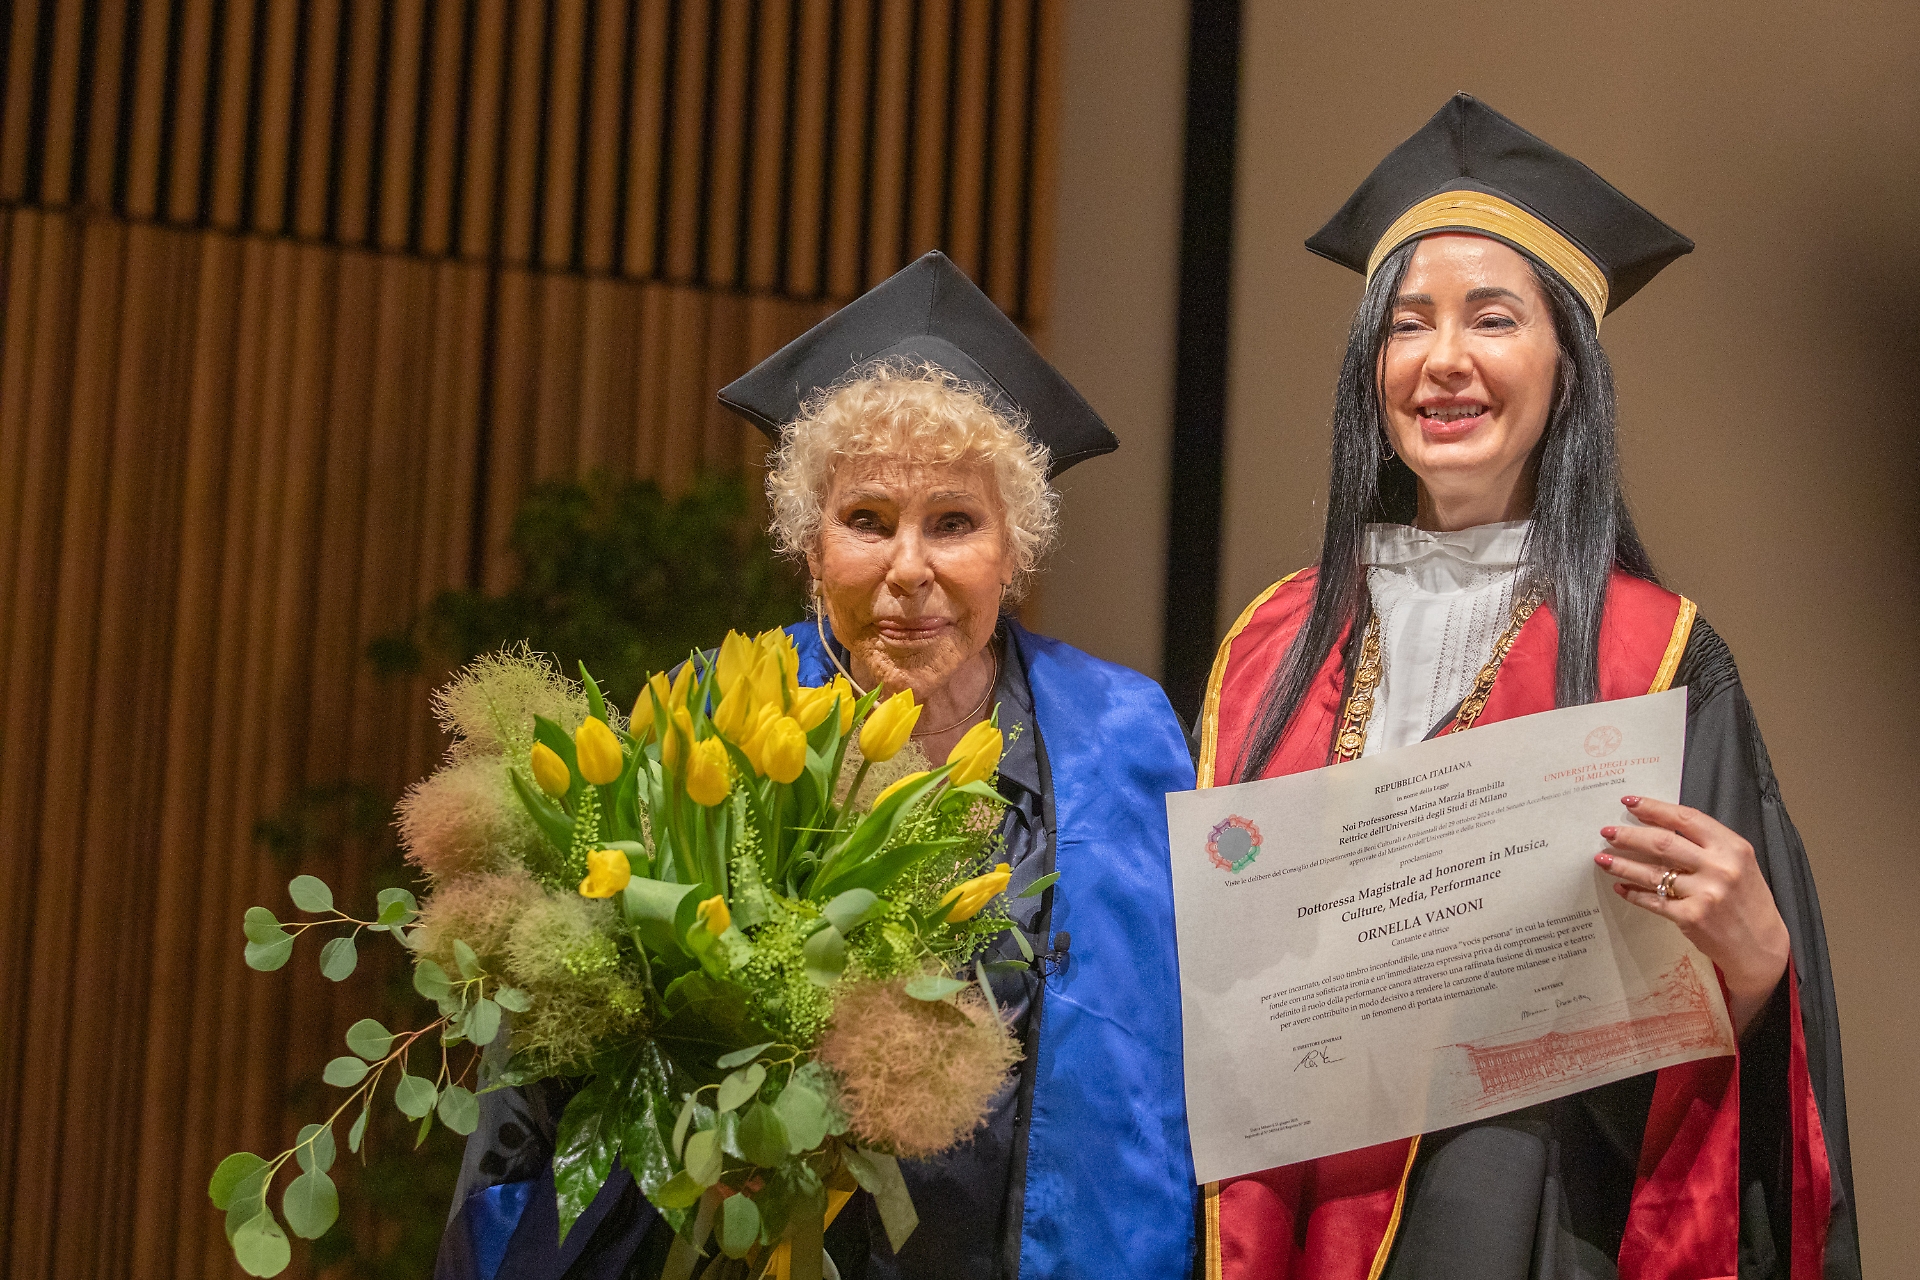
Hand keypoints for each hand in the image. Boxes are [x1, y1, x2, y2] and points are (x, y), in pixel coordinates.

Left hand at [1594, 795, 1789, 1037]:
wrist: (1761, 946)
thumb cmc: (1747, 900)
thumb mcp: (1739, 863)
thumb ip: (1708, 845)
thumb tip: (1661, 826)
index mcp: (1733, 847)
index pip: (1686, 819)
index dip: (1654, 808)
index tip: (1629, 802)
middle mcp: (1720, 867)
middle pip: (1662, 843)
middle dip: (1629, 835)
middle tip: (1607, 831)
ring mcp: (1705, 893)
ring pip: (1651, 872)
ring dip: (1622, 864)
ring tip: (1602, 858)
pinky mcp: (1691, 917)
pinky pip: (1652, 900)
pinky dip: (1633, 893)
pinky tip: (1621, 887)